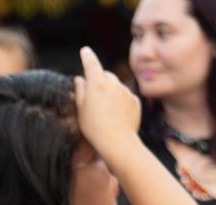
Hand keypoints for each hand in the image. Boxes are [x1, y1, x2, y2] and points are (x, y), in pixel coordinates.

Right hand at [73, 46, 140, 160]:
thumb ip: (80, 91)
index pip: (91, 63)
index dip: (87, 56)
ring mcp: (126, 91)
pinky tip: (116, 116)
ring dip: (111, 93)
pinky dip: (121, 102)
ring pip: (116, 86)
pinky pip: (126, 97)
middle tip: (94, 99)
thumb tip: (80, 79)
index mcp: (97, 83)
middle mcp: (113, 83)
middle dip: (100, 81)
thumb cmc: (94, 128)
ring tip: (106, 113)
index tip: (85, 51)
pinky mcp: (135, 100)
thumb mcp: (80, 110)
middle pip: (105, 75)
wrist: (118, 142)